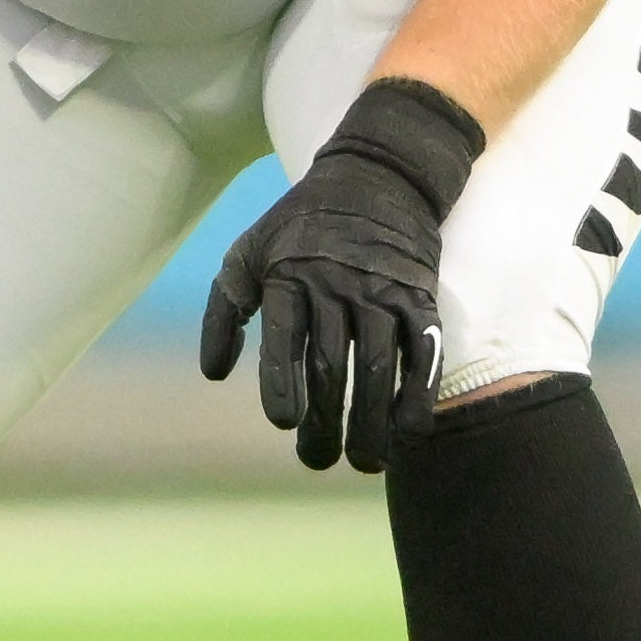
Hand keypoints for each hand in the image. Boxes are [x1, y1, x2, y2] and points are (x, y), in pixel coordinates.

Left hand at [200, 76, 482, 473]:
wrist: (378, 177)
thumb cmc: (300, 224)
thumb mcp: (248, 251)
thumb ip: (224, 312)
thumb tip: (215, 375)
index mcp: (289, 275)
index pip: (285, 339)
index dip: (284, 385)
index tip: (284, 424)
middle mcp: (337, 284)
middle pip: (332, 365)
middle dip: (326, 423)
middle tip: (316, 461)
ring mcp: (383, 292)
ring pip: (379, 367)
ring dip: (372, 422)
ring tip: (363, 463)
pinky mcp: (420, 299)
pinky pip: (424, 353)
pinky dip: (419, 397)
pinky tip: (408, 434)